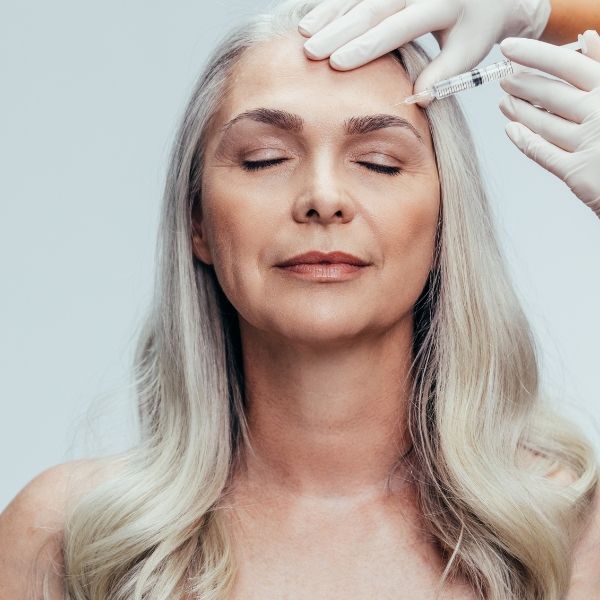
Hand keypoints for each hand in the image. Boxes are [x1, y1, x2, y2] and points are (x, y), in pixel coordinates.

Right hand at [297, 0, 550, 105]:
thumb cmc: (473, 28)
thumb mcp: (467, 52)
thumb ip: (443, 74)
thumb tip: (419, 99)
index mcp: (439, 6)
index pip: (397, 28)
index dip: (365, 46)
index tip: (338, 64)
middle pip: (372, 9)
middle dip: (338, 31)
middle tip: (311, 52)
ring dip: (328, 15)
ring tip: (303, 36)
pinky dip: (331, 6)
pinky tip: (310, 20)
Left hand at [499, 30, 599, 218]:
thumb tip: (586, 38)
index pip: (568, 65)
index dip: (535, 55)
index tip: (510, 49)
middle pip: (551, 95)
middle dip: (522, 85)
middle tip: (505, 80)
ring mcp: (587, 143)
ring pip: (543, 123)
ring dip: (519, 111)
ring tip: (505, 103)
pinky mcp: (577, 171)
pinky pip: (542, 152)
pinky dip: (524, 140)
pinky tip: (512, 130)